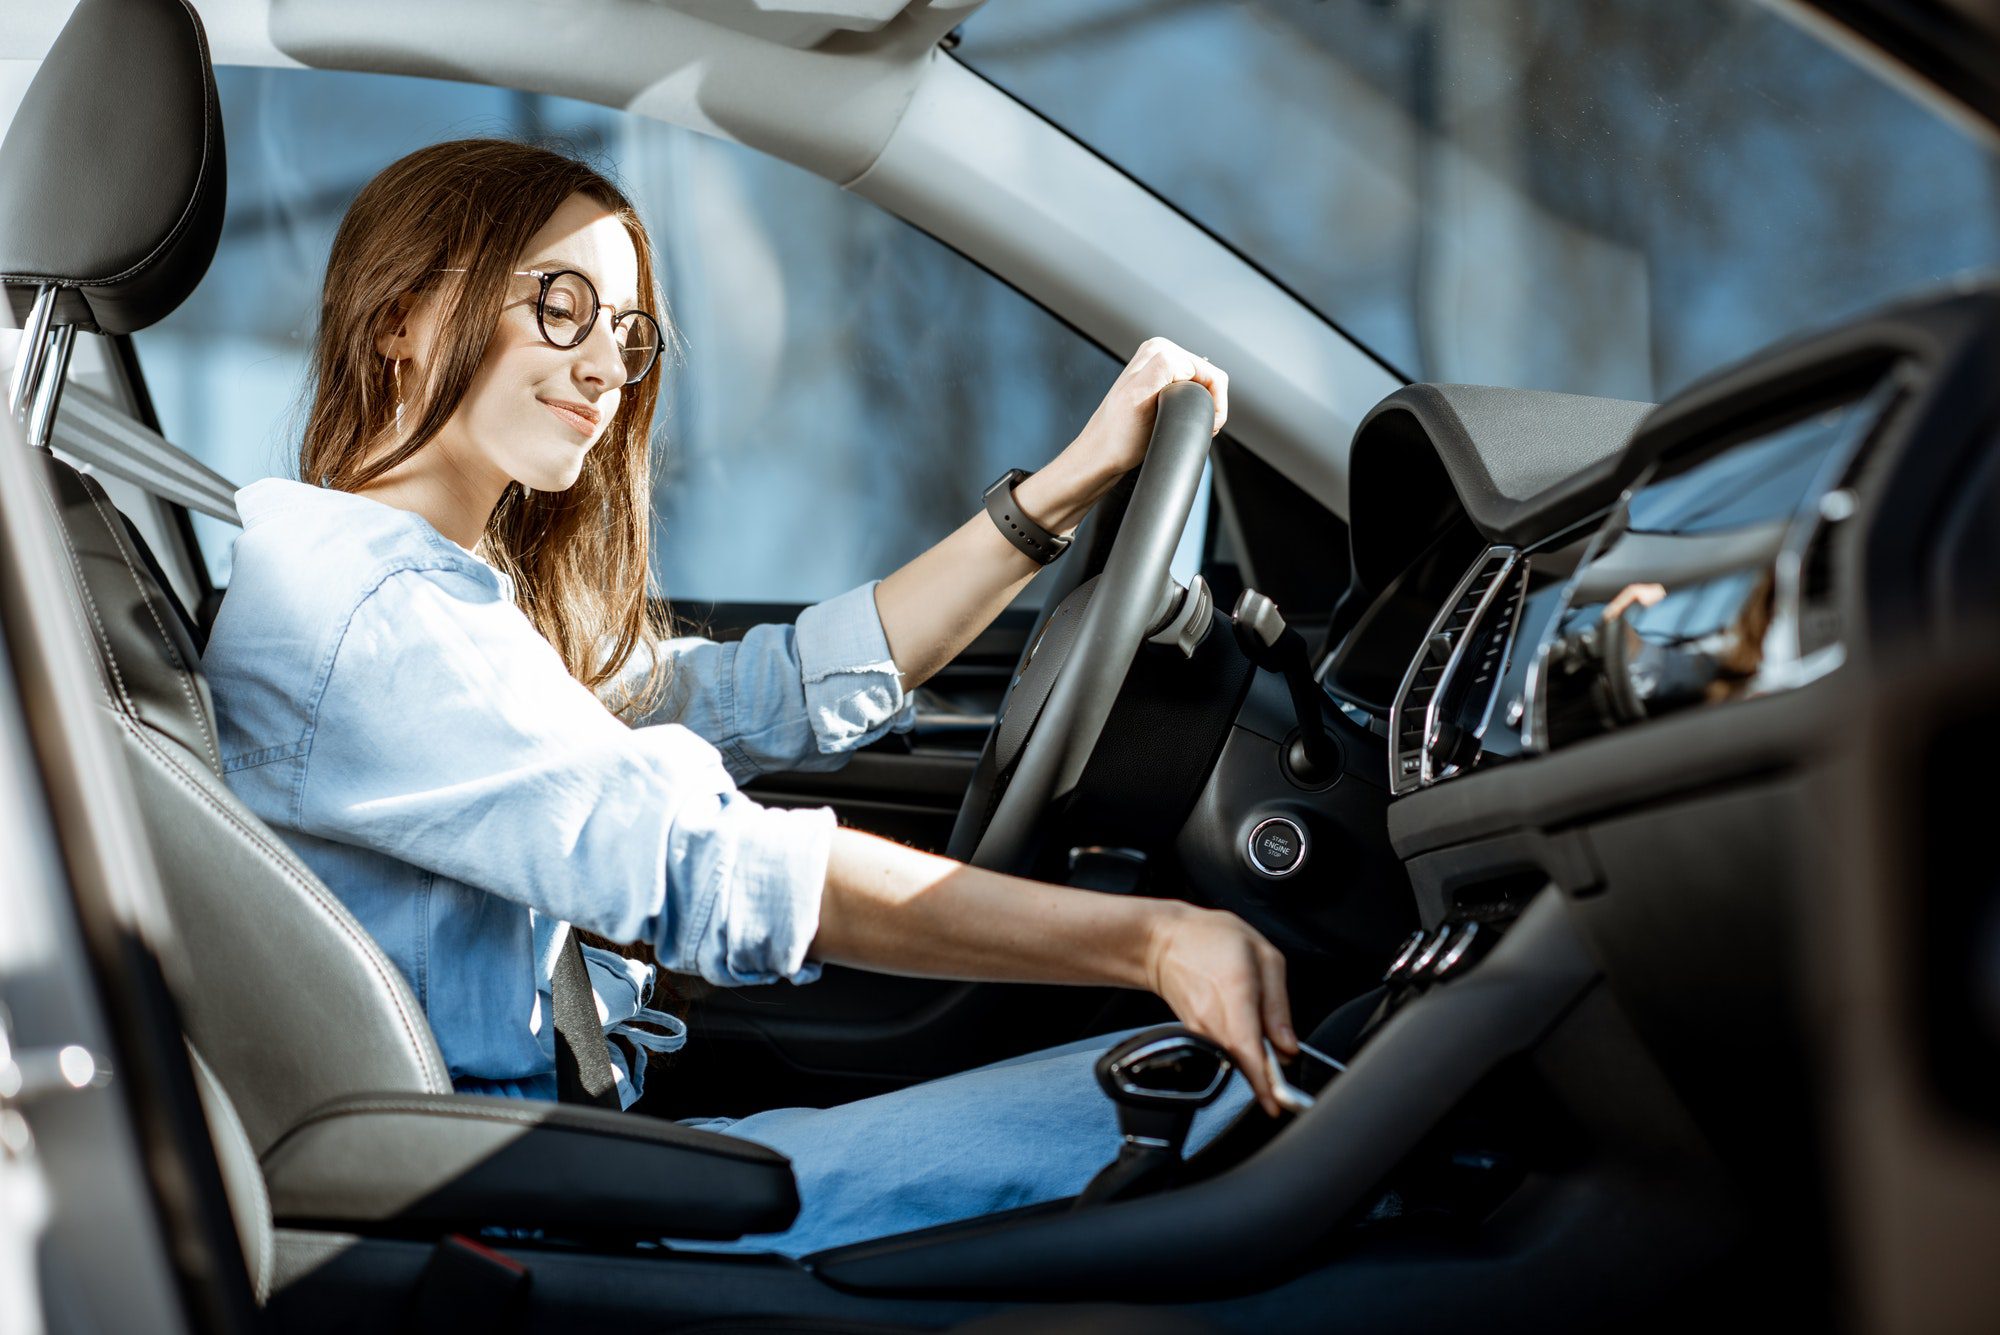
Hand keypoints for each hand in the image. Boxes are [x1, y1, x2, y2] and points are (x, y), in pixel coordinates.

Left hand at [1074, 335, 1229, 474]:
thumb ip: (1164, 370)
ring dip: (1199, 407)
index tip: (1204, 425)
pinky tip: (1176, 419)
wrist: (1102, 455)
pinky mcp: (1161, 380)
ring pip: (1204, 386)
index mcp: (1158, 351)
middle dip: (1208, 404)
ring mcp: (1160, 366)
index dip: (1215, 403)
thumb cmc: (1118, 438)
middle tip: (1190, 426)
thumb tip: (1185, 364)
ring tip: (1178, 423)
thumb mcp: (1141, 396)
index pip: (1211, 372)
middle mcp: (1159, 352)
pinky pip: (1193, 391)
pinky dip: (1192, 408)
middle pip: (1209, 378)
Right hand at [1142, 903, 1296, 1116]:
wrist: (1161, 943)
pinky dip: (1242, 1057)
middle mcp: (1212, 1016)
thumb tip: (1288, 1047)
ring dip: (1256, 1069)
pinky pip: (1224, 1053)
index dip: (1262, 1080)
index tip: (1276, 1105)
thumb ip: (1278, 1004)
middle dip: (1267, 1081)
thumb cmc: (1212, 940)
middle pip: (1242, 1061)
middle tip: (1289, 1092)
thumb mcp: (1263, 955)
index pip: (1247, 1046)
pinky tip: (1253, 1045)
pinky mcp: (1194, 1035)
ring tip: (1274, 1066)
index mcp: (1234, 989)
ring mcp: (1199, 1028)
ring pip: (1233, 1061)